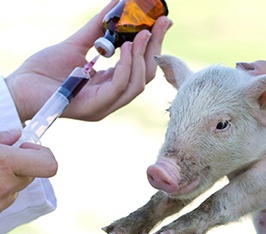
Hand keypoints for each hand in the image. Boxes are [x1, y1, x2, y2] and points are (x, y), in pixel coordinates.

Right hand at [0, 129, 57, 211]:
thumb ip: (1, 139)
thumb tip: (16, 134)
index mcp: (5, 164)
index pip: (49, 165)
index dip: (42, 153)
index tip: (25, 147)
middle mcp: (5, 187)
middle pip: (30, 175)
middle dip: (20, 164)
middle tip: (2, 156)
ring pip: (15, 189)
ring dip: (6, 179)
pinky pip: (2, 200)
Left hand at [5, 0, 172, 122]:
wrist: (19, 88)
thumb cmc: (45, 69)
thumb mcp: (78, 44)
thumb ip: (99, 28)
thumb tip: (117, 5)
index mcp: (111, 84)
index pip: (141, 67)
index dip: (154, 45)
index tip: (162, 22)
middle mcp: (112, 97)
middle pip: (145, 75)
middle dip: (155, 48)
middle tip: (160, 23)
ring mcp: (105, 105)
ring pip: (137, 83)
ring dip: (142, 57)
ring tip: (142, 33)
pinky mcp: (94, 108)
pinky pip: (119, 88)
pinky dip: (126, 67)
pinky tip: (126, 48)